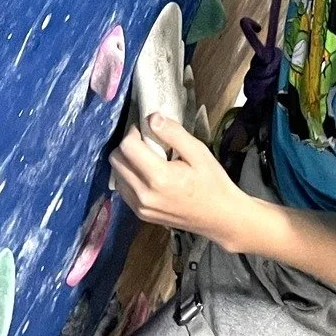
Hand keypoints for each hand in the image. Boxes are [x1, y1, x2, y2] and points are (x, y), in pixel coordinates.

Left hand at [109, 116, 250, 248]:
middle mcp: (144, 195)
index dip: (134, 132)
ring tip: (148, 158)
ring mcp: (140, 207)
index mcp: (159, 178)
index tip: (146, 129)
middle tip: (146, 141)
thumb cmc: (212, 182)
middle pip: (116, 160)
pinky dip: (129, 176)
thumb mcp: (198, 151)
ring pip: (116, 175)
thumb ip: (173, 133)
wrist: (219, 217)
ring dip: (127, 161)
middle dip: (127, 145)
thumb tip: (152, 118)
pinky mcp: (140, 214)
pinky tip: (148, 174)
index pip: (127, 147)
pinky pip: (123, 189)